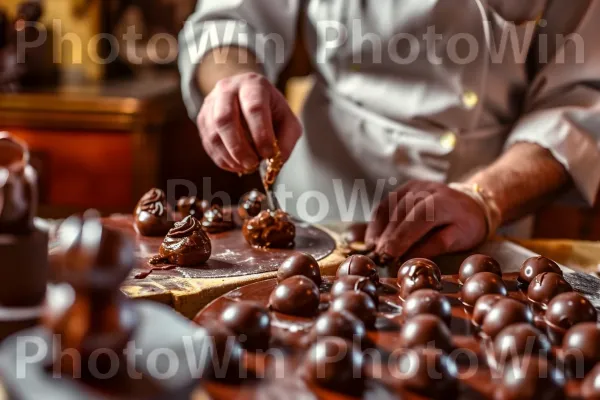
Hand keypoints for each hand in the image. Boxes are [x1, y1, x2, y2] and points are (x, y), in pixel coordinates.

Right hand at [197, 72, 301, 172]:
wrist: (247, 95)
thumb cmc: (271, 110)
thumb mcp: (287, 120)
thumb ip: (286, 140)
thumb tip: (275, 162)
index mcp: (253, 84)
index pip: (254, 108)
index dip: (261, 134)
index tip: (268, 154)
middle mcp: (228, 89)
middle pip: (226, 119)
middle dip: (239, 148)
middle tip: (252, 165)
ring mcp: (211, 102)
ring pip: (213, 133)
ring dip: (229, 156)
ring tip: (245, 167)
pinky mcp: (202, 118)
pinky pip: (207, 142)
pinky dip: (221, 159)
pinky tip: (235, 165)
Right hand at [365, 180, 487, 260]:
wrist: (470, 204)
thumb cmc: (466, 226)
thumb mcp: (459, 239)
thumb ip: (435, 247)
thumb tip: (407, 259)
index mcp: (445, 202)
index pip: (421, 217)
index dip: (403, 236)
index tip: (390, 254)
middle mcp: (427, 189)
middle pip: (402, 212)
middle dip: (388, 236)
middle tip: (379, 257)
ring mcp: (414, 186)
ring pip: (390, 208)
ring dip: (379, 230)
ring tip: (374, 250)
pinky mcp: (404, 188)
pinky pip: (385, 204)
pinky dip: (376, 222)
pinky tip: (372, 239)